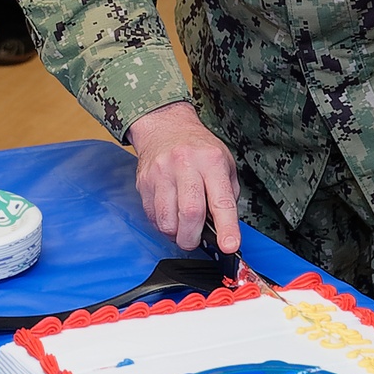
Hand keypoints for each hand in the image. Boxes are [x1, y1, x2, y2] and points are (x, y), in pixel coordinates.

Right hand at [127, 101, 240, 253]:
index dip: (226, 227)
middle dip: (194, 238)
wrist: (165, 127)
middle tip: (197, 241)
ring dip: (177, 235)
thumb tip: (225, 229)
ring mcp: (161, 173)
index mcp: (211, 161)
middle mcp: (185, 165)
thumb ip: (227, 195)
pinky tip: (171, 217)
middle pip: (190, 213)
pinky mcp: (144, 183)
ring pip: (167, 220)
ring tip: (183, 229)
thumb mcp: (225, 164)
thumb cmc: (199, 149)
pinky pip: (152, 217)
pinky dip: (164, 226)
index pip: (221, 200)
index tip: (229, 246)